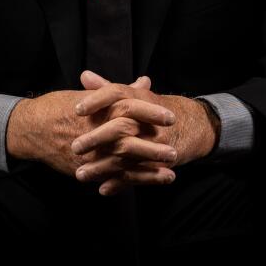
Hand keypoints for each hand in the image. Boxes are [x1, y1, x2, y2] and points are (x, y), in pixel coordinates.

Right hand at [5, 76, 178, 189]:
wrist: (31, 128)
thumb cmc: (61, 106)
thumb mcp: (91, 94)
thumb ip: (121, 91)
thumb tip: (145, 83)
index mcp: (99, 107)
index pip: (129, 107)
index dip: (151, 112)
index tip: (171, 117)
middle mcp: (95, 129)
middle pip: (128, 137)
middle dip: (152, 146)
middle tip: (175, 151)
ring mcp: (89, 151)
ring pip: (121, 161)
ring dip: (147, 169)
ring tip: (170, 173)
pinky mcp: (84, 167)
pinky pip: (110, 176)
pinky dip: (130, 181)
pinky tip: (147, 184)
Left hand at [71, 71, 218, 193]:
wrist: (190, 125)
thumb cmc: (153, 109)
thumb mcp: (134, 95)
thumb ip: (106, 87)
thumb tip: (85, 76)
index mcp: (140, 98)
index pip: (117, 93)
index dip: (97, 100)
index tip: (77, 110)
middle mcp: (148, 119)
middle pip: (121, 126)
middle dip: (97, 137)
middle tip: (75, 147)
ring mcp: (155, 141)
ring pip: (126, 154)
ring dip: (103, 167)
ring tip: (80, 174)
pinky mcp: (160, 162)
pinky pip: (138, 174)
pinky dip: (120, 183)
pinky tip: (103, 189)